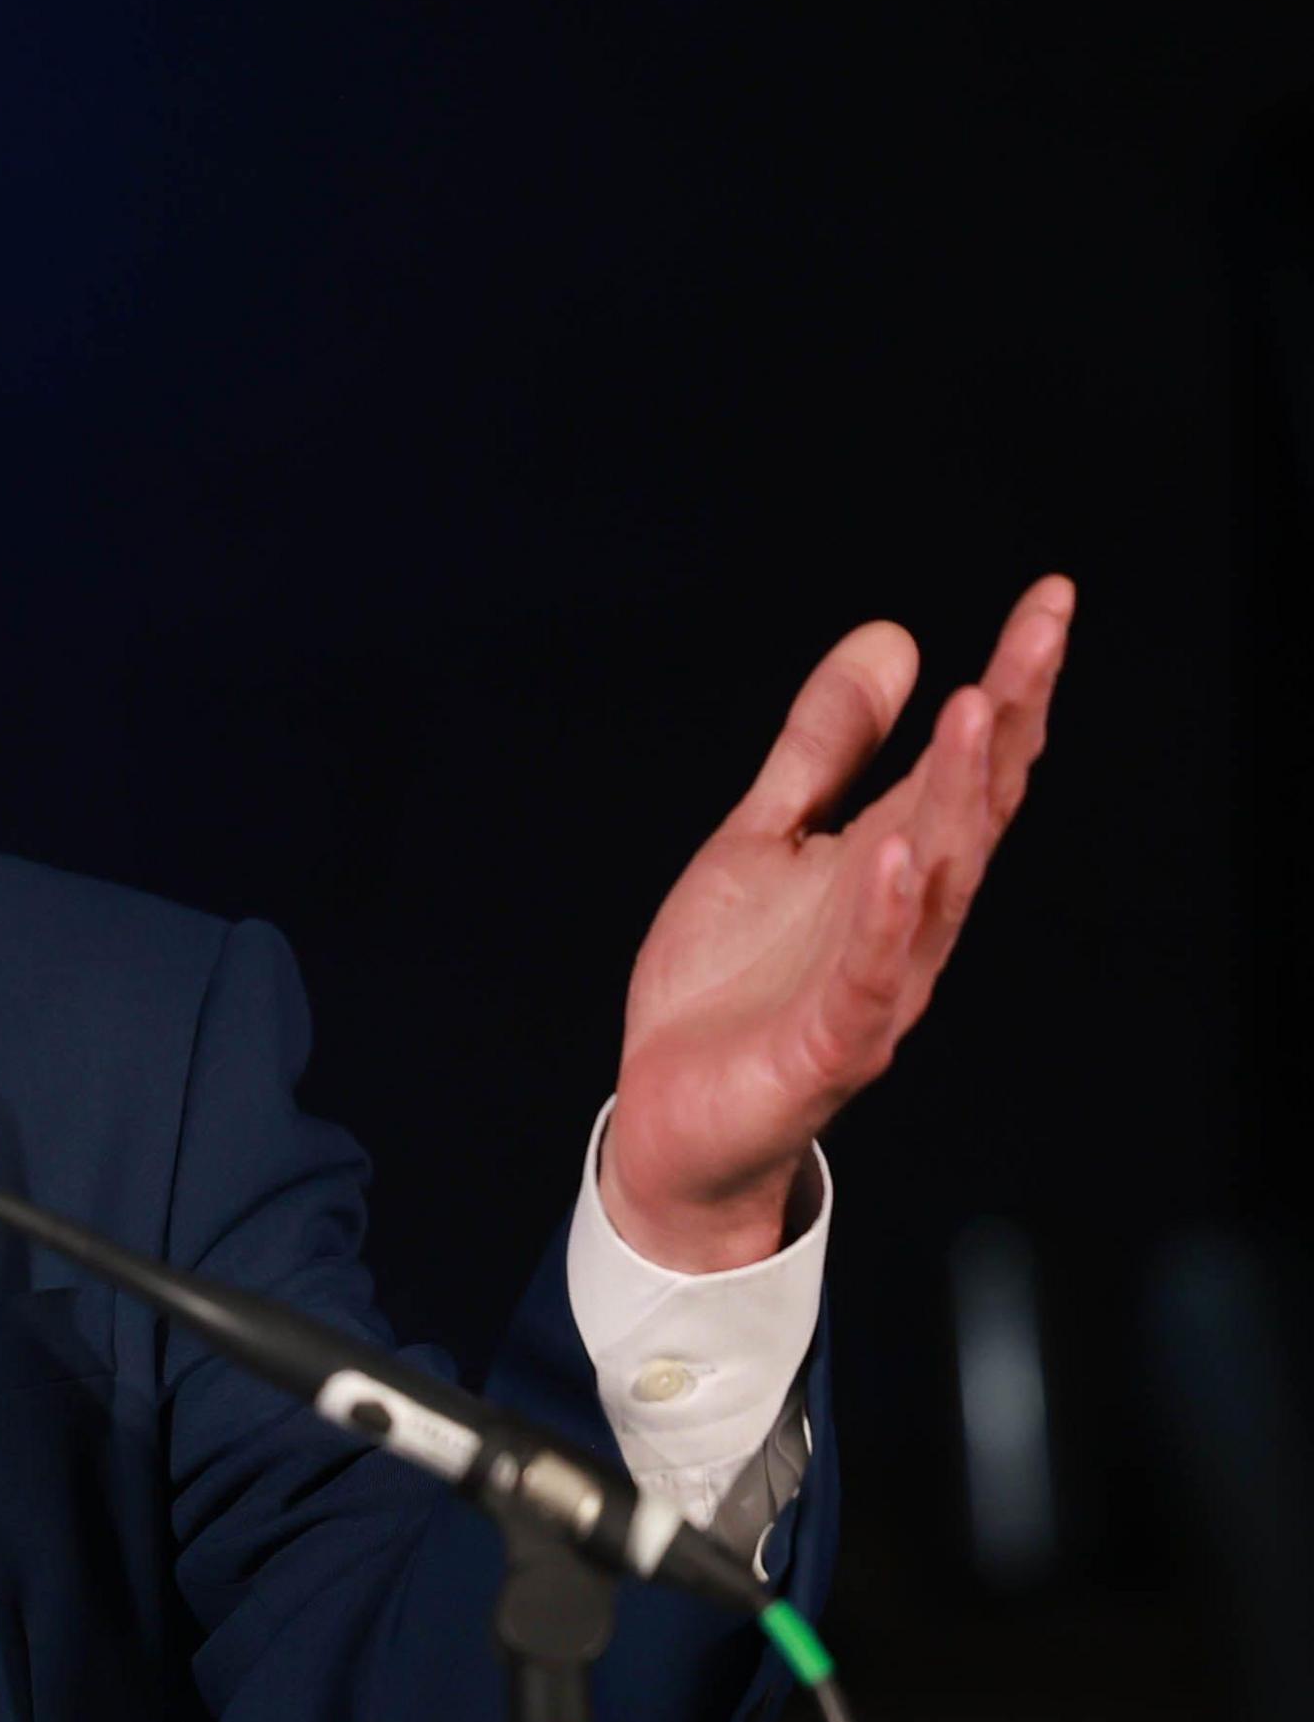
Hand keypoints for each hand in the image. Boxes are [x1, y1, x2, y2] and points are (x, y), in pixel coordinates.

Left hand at [604, 574, 1072, 1270]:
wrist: (672, 1122)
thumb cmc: (729, 984)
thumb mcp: (763, 838)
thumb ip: (824, 749)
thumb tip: (895, 637)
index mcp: (890, 866)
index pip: (970, 766)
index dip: (1013, 684)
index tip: (1050, 599)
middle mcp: (903, 921)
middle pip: (973, 810)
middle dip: (1008, 721)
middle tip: (1041, 631)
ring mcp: (873, 985)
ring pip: (934, 884)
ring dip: (957, 798)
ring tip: (976, 707)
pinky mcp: (827, 1047)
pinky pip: (866, 979)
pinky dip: (885, 919)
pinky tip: (898, 855)